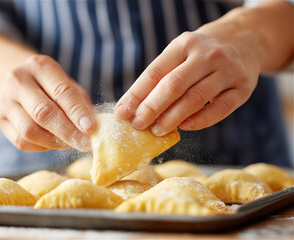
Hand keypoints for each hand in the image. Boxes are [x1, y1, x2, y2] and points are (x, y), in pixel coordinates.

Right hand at [0, 55, 94, 151]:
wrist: (19, 81)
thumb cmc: (51, 86)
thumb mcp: (68, 85)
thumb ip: (80, 104)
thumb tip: (94, 127)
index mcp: (39, 66)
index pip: (62, 92)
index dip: (77, 113)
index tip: (91, 129)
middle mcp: (18, 80)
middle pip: (43, 113)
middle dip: (67, 131)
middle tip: (85, 144)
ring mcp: (4, 100)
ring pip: (29, 130)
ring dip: (54, 142)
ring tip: (70, 144)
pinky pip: (21, 141)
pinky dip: (41, 146)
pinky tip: (53, 143)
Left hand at [115, 25, 262, 135]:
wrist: (245, 39)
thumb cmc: (201, 54)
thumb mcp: (180, 53)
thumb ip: (160, 77)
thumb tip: (132, 108)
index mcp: (184, 44)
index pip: (155, 72)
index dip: (136, 95)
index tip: (122, 113)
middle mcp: (207, 55)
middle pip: (174, 86)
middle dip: (151, 108)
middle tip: (138, 125)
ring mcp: (227, 71)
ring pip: (195, 98)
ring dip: (172, 118)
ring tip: (156, 130)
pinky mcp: (243, 88)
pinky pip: (220, 109)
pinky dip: (200, 120)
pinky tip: (184, 126)